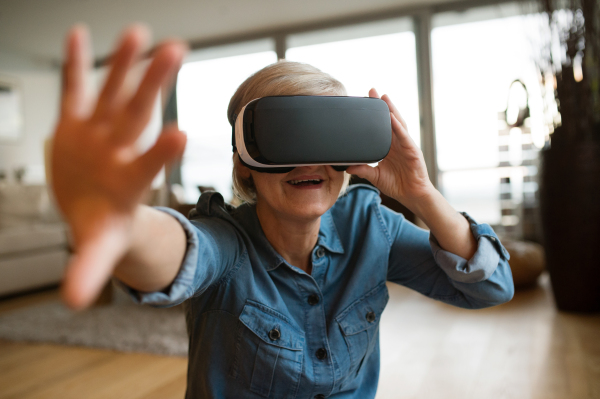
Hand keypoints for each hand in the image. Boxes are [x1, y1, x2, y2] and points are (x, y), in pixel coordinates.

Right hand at [51, 25, 186, 308]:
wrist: (94, 204)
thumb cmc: (101, 225)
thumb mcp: (96, 248)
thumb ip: (89, 268)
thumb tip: (75, 301)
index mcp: (127, 181)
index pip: (147, 164)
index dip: (160, 152)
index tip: (180, 133)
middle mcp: (118, 149)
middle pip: (137, 113)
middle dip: (153, 84)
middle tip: (175, 51)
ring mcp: (99, 132)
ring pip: (113, 92)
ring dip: (123, 63)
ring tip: (138, 32)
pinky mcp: (77, 121)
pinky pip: (75, 88)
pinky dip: (74, 63)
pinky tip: (77, 34)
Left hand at [346, 89, 434, 211]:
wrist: (412, 195)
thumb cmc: (397, 184)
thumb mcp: (374, 176)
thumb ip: (362, 169)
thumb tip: (347, 166)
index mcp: (389, 147)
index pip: (380, 126)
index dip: (373, 115)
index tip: (364, 102)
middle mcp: (397, 143)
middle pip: (389, 120)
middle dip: (381, 105)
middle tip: (372, 91)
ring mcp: (406, 145)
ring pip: (398, 124)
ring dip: (391, 110)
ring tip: (384, 97)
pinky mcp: (412, 152)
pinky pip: (405, 137)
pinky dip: (398, 127)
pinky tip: (393, 118)